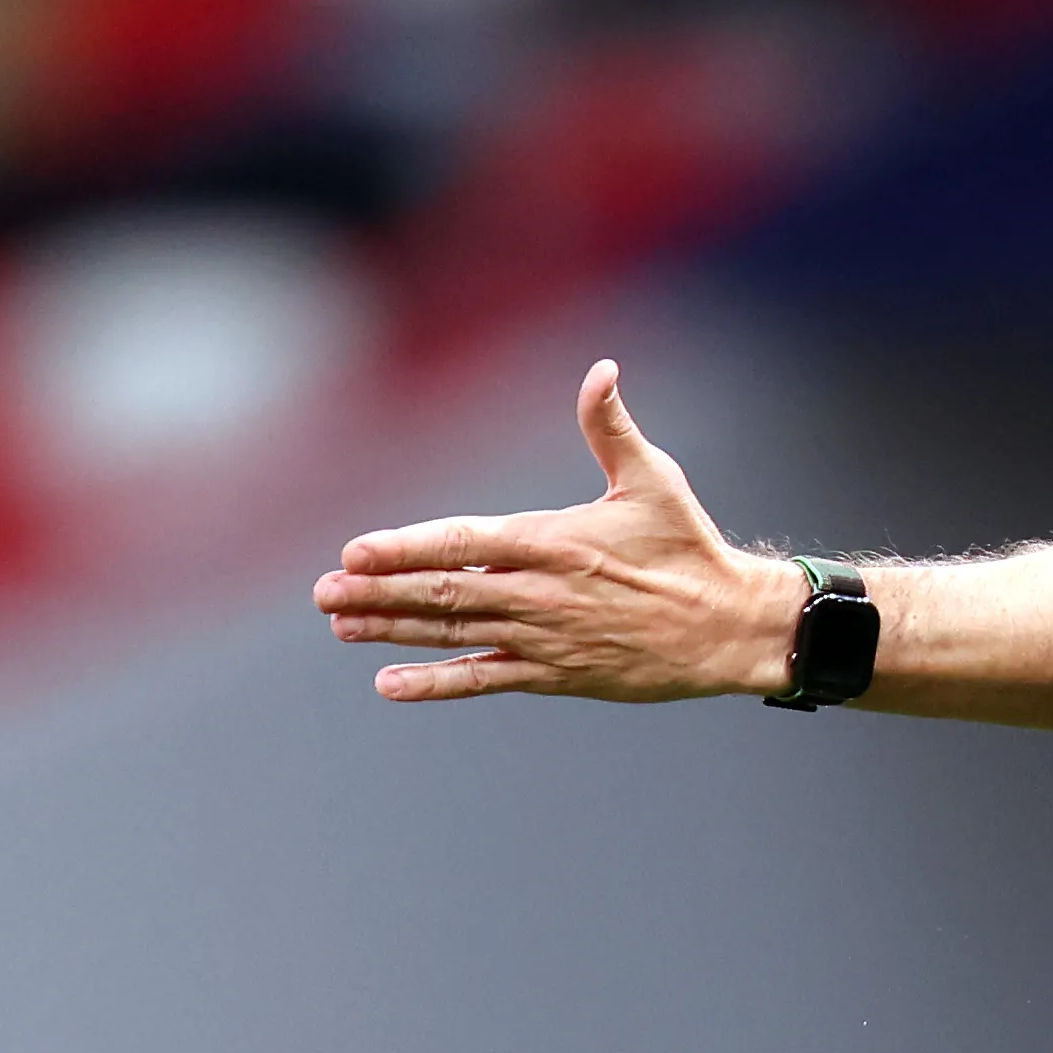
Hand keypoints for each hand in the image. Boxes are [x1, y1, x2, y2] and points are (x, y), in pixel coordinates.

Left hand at [316, 360, 804, 702]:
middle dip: (377, 589)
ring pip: (452, 633)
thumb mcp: (655, 480)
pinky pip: (485, 678)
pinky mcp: (556, 674)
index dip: (406, 547)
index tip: (355, 549)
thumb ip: (610, 427)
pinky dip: (436, 681)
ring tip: (341, 622)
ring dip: (391, 627)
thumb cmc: (689, 549)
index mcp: (555, 541)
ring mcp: (545, 637)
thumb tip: (601, 370)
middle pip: (443, 592)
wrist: (729, 627)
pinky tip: (389, 681)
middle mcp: (541, 592)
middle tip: (324, 590)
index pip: (464, 543)